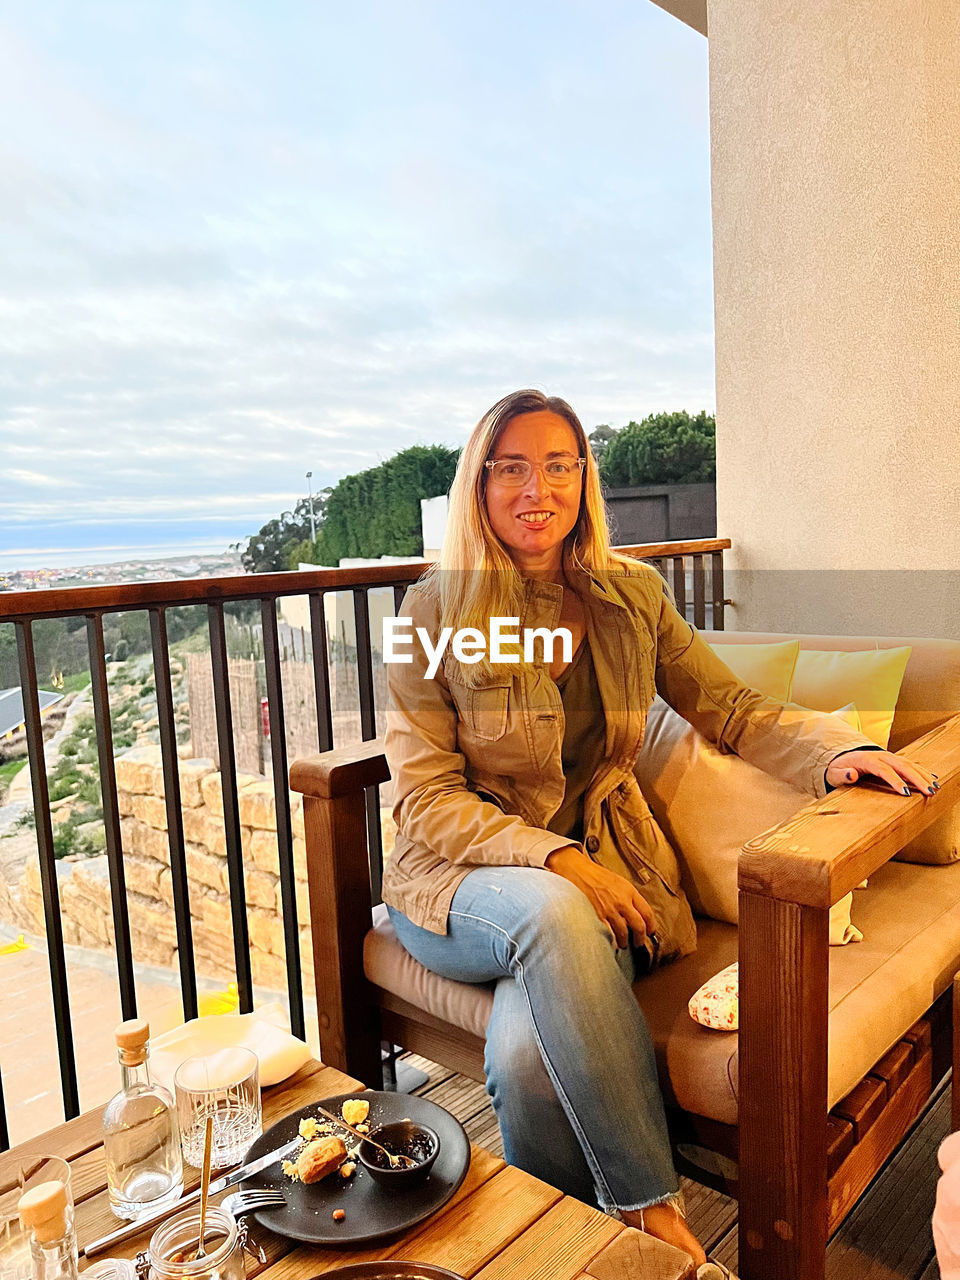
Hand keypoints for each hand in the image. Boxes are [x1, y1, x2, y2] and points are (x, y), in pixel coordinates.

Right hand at [545, 846, 656, 948]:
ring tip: (623, 944)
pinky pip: (607, 933)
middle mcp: (621, 901)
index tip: (650, 931)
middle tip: (639, 943)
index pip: (647, 913)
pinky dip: (610, 940)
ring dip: (624, 942)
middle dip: (640, 938)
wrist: (578, 871)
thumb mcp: (619, 882)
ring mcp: (608, 910)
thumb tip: (638, 914)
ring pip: (623, 933)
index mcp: (629, 891)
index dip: (651, 926)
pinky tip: (610, 942)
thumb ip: (630, 897)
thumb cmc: (597, 875)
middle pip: (639, 926)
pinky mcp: (596, 916)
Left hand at [825, 749, 940, 795]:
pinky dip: (922, 771)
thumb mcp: (834, 773)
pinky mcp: (893, 760)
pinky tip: (932, 778)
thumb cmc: (837, 769)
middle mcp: (880, 756)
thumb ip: (841, 775)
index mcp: (867, 760)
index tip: (906, 792)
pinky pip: (910, 764)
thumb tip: (851, 774)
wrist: (840, 758)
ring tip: (934, 788)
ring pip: (909, 764)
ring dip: (923, 775)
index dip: (896, 781)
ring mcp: (888, 756)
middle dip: (917, 778)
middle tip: (929, 791)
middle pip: (902, 766)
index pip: (884, 770)